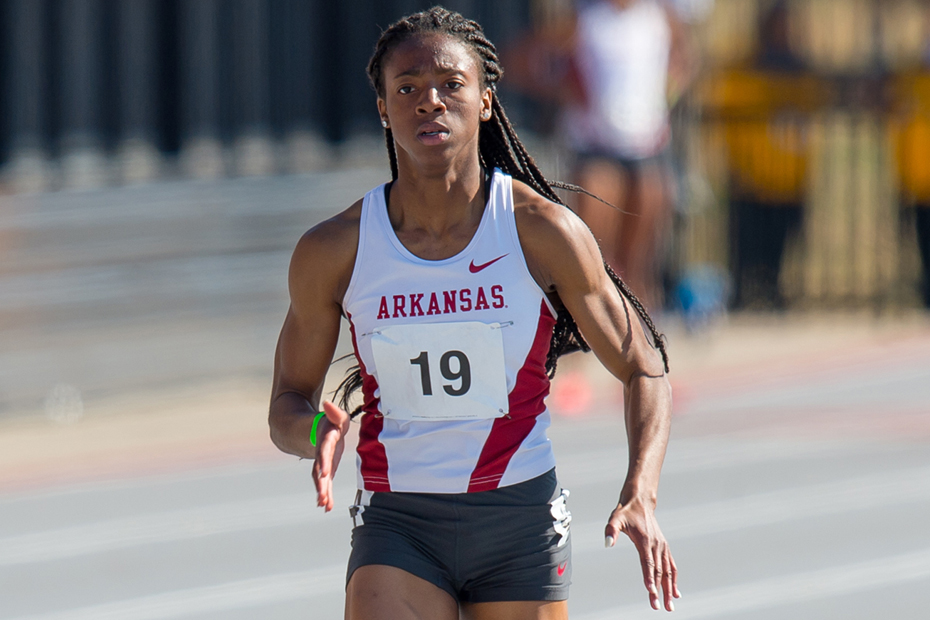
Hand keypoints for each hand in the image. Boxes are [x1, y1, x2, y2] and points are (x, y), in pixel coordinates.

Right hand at [312, 400, 349, 511]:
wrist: (320, 431)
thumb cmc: (332, 423)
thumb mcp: (337, 416)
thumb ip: (334, 412)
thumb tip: (327, 404)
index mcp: (326, 441)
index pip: (324, 451)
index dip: (323, 461)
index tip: (323, 472)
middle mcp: (322, 455)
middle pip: (320, 471)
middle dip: (321, 484)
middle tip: (322, 497)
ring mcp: (323, 464)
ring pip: (321, 481)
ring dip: (323, 493)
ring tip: (324, 506)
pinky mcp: (327, 471)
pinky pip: (325, 485)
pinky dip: (326, 495)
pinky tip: (327, 507)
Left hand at [605, 496, 679, 610]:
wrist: (640, 502)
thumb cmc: (626, 511)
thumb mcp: (615, 518)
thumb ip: (611, 530)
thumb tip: (607, 543)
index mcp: (646, 540)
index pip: (648, 562)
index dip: (649, 578)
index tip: (651, 592)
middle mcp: (657, 544)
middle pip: (659, 571)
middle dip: (659, 590)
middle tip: (658, 606)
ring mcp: (662, 546)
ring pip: (668, 571)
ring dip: (669, 588)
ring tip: (670, 605)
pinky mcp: (664, 547)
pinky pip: (671, 565)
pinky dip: (674, 579)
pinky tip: (675, 592)